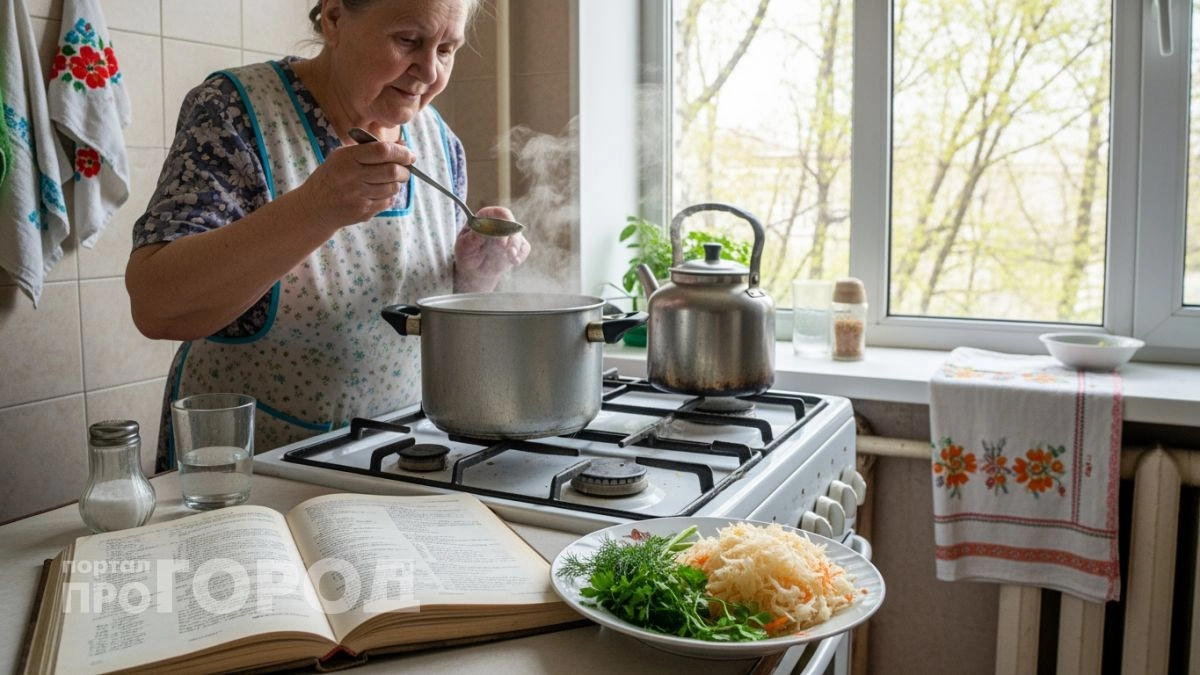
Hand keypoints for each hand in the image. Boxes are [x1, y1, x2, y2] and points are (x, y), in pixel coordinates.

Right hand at [299, 138, 414, 231]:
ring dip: (397, 183)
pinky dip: (389, 196)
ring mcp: (358, 196)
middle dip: (405, 170)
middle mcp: (352, 176)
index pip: (382, 151)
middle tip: (405, 169)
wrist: (315, 206)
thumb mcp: (344, 156)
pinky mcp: (363, 211)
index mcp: (347, 158)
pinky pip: (387, 201)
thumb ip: (371, 149)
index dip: (401, 152)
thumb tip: (403, 144)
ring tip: (391, 180)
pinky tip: (379, 192)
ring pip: (392, 187)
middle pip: (392, 171)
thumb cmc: (333, 176)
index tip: (409, 154)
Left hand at [454, 206, 530, 292]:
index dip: (505, 223)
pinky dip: (519, 256)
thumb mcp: (464, 245)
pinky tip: (513, 261)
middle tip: (506, 251)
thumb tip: (485, 229)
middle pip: (513, 226)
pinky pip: (524, 248)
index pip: (500, 213)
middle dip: (512, 240)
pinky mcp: (516, 246)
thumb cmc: (466, 253)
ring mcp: (509, 235)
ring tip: (508, 259)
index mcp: (486, 217)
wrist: (473, 269)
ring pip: (519, 238)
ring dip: (515, 249)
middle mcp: (500, 223)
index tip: (502, 238)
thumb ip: (474, 237)